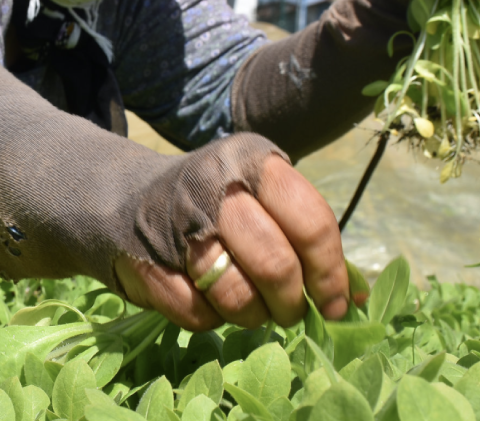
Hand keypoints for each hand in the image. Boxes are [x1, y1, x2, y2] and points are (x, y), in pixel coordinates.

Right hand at [115, 154, 355, 331]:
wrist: (123, 202)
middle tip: (290, 312)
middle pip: (276, 264)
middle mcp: (215, 185)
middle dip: (291, 303)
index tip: (335, 304)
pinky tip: (205, 297)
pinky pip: (198, 314)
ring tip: (250, 307)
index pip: (311, 222)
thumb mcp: (261, 200)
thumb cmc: (215, 208)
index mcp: (253, 162)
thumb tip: (356, 297)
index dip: (329, 272)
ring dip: (252, 315)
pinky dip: (210, 317)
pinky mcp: (146, 261)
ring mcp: (176, 222)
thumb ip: (304, 237)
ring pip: (237, 296)